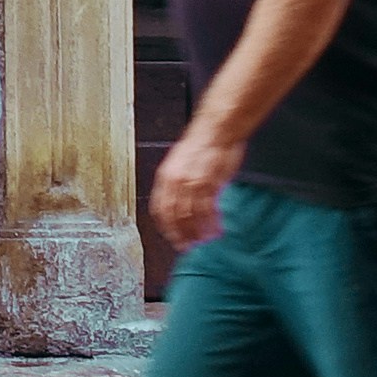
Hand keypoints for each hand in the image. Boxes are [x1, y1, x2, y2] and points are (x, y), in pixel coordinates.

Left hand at [149, 125, 239, 248]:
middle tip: (188, 246)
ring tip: (204, 240)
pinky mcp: (208, 183)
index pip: (160, 208)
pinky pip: (207, 210)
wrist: (217, 130)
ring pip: (190, 215)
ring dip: (197, 232)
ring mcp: (191, 182)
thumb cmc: (203, 145)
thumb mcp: (181, 164)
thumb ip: (179, 184)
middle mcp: (175, 181)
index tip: (172, 237)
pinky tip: (216, 229)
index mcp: (166, 176)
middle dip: (180, 234)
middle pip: (173, 216)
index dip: (165, 226)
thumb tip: (180, 204)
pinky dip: (211, 223)